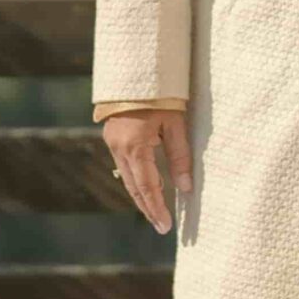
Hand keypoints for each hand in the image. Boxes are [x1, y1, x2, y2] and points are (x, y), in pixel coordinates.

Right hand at [104, 108, 191, 234]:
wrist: (135, 72)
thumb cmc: (160, 96)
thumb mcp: (175, 125)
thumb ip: (180, 157)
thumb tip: (185, 187)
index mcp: (135, 146)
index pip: (147, 186)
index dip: (157, 207)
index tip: (166, 226)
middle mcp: (119, 148)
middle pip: (134, 187)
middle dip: (148, 208)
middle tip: (162, 227)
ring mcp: (113, 143)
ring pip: (127, 178)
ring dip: (141, 196)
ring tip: (155, 213)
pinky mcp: (112, 138)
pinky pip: (124, 166)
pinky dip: (136, 180)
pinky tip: (147, 188)